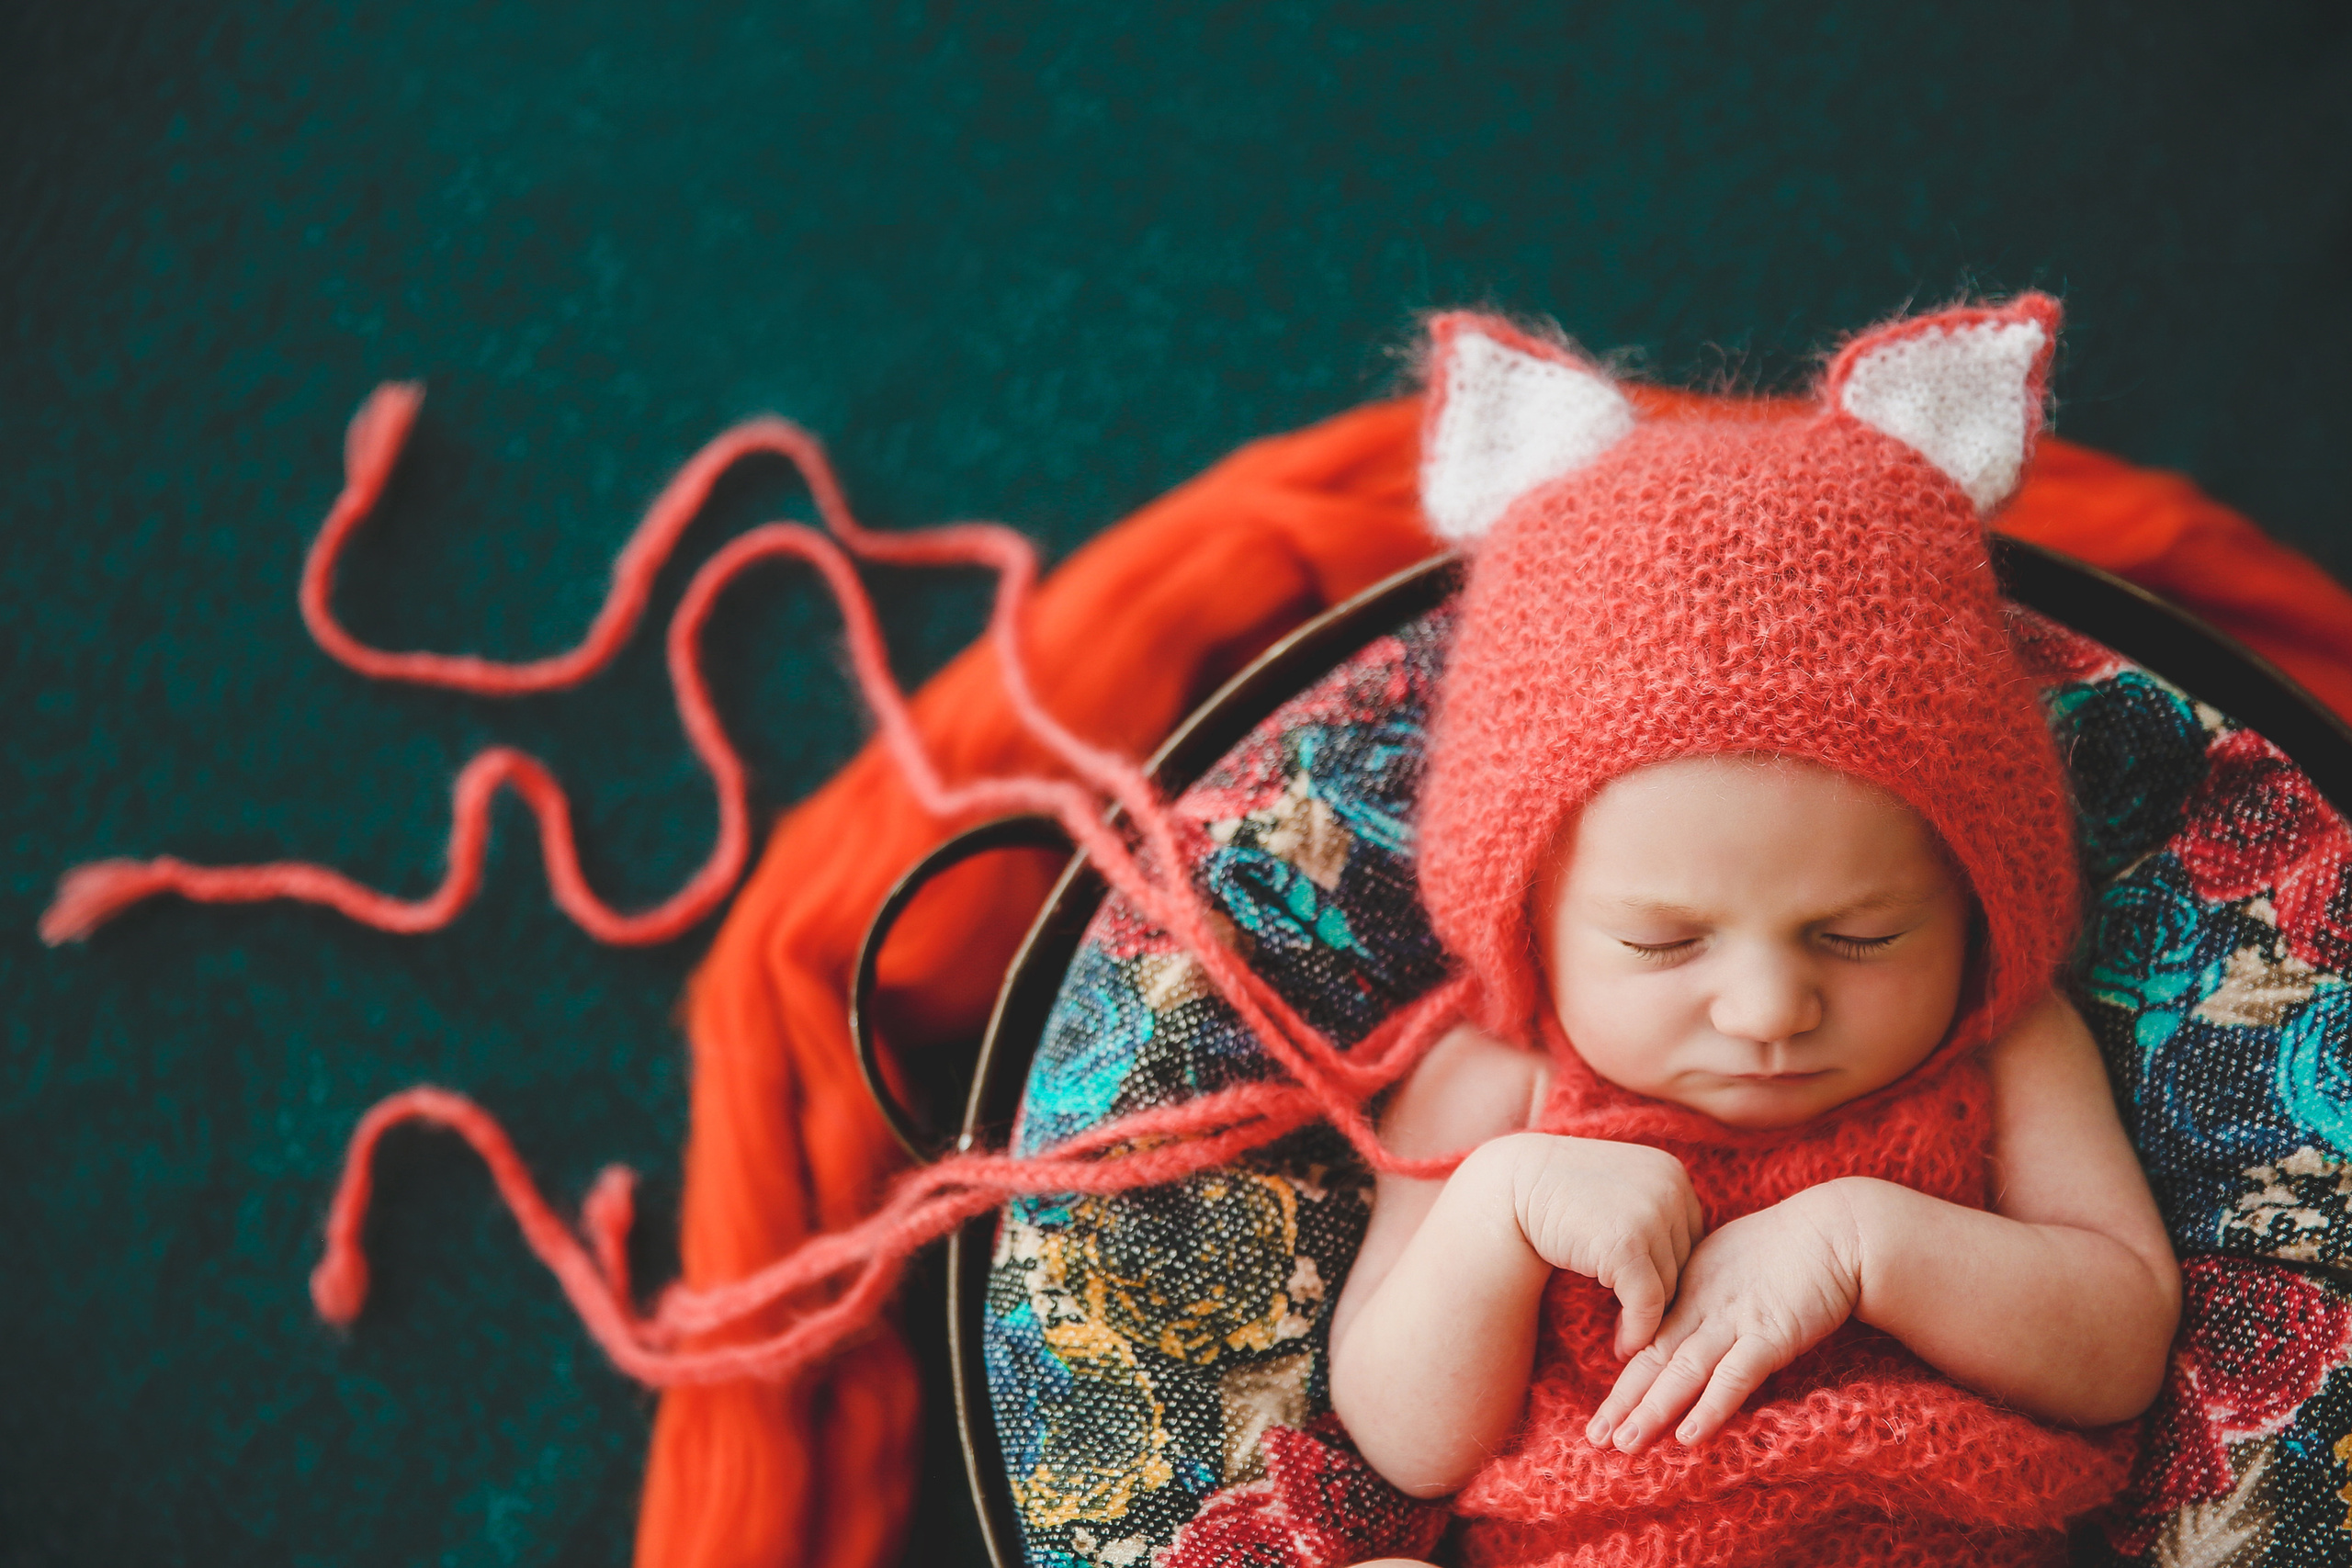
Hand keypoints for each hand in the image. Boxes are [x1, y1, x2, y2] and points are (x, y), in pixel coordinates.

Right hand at [1491, 1133, 1705, 1360]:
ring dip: (1651, 1321)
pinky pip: (1648, 1303)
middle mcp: (1669, 1189)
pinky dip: (1639, 1331)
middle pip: (1685, 1264)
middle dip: (1665, 1298)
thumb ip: (1654, 1215)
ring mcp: (1650, 1215)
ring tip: (1629, 1340)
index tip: (1651, 1299)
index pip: (1691, 1238)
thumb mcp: (1618, 1192)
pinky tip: (1623, 1346)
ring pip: (1670, 1287)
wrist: (1507, 1191)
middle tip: (1644, 1329)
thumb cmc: (1559, 1196)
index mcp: (1671, 1173)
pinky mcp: (1626, 1246)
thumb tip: (1686, 1275)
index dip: (1672, 1272)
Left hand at [1587, 1181, 1862, 1454]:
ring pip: (1684, 1371)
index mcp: (1690, 1291)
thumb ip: (1696, 1295)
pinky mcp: (1771, 1335)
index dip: (1624, 1380)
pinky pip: (1735, 1376)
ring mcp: (1735, 1322)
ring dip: (1653, 1410)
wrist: (1836, 1230)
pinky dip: (1710, 1406)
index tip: (1601, 1413)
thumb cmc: (1785, 1246)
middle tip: (1594, 1438)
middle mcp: (1703, 1308)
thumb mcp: (1724, 1264)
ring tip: (1625, 1443)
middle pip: (1654, 1360)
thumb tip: (1677, 1325)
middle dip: (1623, 1402)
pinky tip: (1688, 1435)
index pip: (1648, 1342)